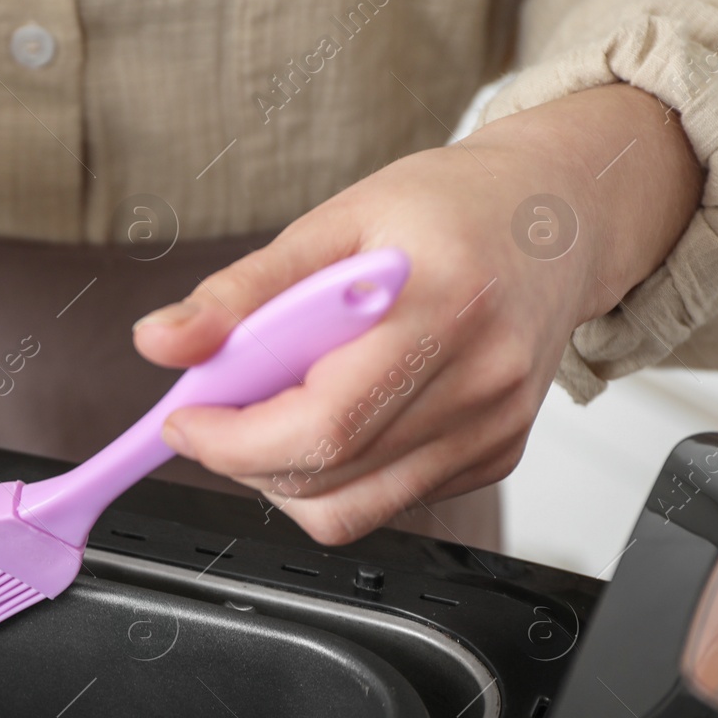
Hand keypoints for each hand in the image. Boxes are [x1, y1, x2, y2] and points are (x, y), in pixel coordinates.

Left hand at [134, 84, 701, 543]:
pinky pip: (388, 500)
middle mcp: (482, 381)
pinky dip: (337, 473)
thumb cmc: (450, 208)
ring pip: (353, 509)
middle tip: (217, 410)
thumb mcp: (333, 220)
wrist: (556, 217)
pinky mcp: (495, 457)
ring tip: (276, 407)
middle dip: (245, 458)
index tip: (185, 419)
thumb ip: (241, 291)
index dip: (234, 440)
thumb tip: (161, 341)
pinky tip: (340, 410)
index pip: (323, 423)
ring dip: (285, 475)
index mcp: (443, 307)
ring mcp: (495, 429)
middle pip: (332, 477)